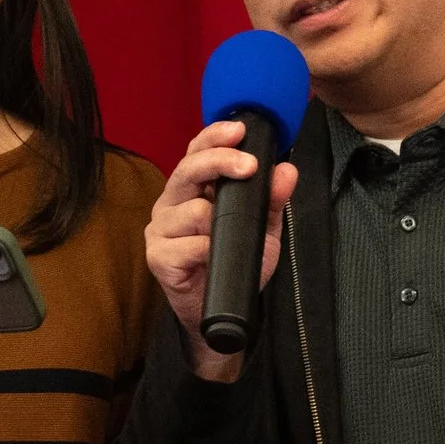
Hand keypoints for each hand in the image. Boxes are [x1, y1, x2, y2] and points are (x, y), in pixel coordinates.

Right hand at [146, 120, 298, 381]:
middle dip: (219, 162)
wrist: (216, 312)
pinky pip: (187, 246)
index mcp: (192, 189)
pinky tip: (211, 258)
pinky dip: (206, 250)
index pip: (197, 151)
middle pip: (187, 169)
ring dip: (217, 223)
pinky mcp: (158, 257)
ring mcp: (160, 230)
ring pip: (191, 211)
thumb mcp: (262, 229)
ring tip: (226, 238)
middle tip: (249, 167)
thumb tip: (286, 171)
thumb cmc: (232, 264)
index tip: (240, 130)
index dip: (215, 137)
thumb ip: (272, 200)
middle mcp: (171, 203)